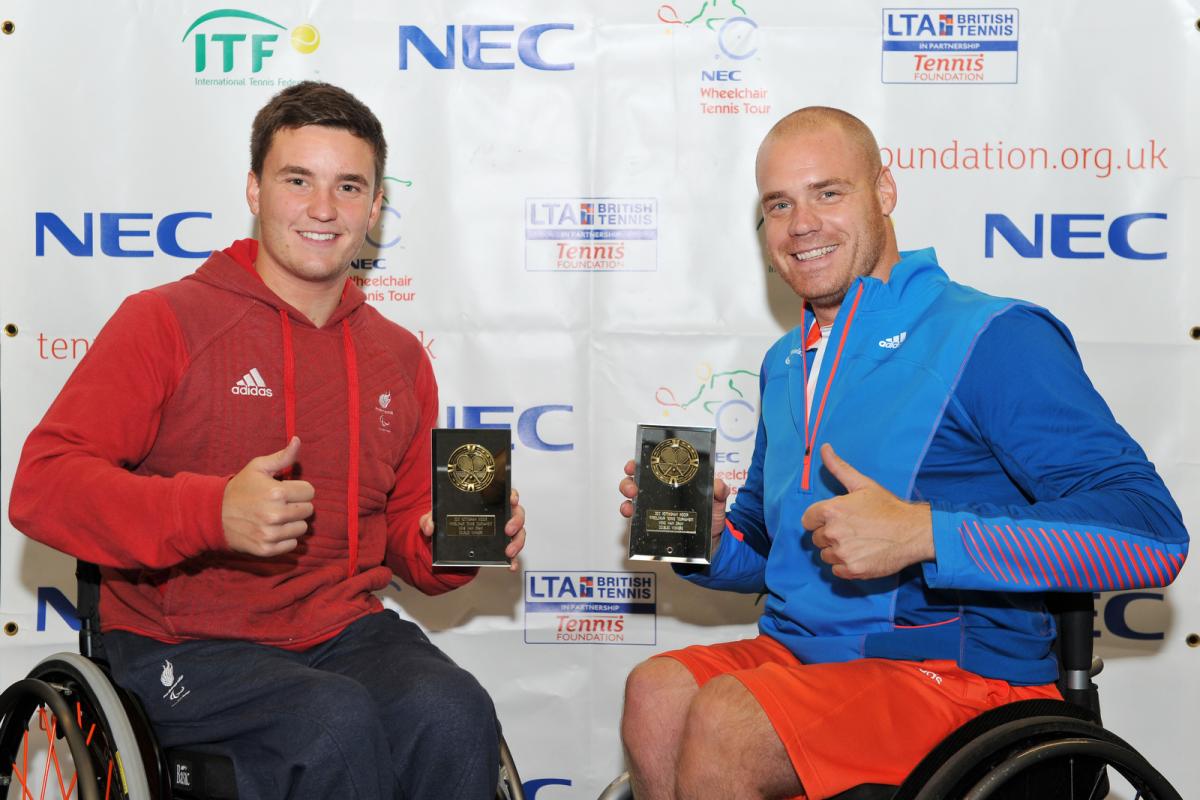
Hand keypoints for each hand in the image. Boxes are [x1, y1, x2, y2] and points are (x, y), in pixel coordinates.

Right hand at [222, 437, 314, 556]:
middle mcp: (275, 515)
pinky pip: (292, 545)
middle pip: (308, 510)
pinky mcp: (266, 549)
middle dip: (297, 505)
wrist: (212, 515)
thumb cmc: (239, 488)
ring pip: (302, 528)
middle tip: (280, 504)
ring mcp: (270, 534)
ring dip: (292, 522)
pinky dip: (285, 539)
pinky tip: (272, 530)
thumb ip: (282, 457)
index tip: (287, 490)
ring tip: (276, 517)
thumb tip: (297, 440)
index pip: (310, 492)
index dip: (299, 489)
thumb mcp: (258, 468)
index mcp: (276, 492)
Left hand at [420, 488, 526, 571]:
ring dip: (517, 542)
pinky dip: (513, 560)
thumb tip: (429, 527)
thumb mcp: (435, 518)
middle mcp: (499, 515)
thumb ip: (428, 519)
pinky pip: (512, 554)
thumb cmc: (448, 523)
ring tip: (508, 551)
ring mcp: (502, 532)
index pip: (504, 493)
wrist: (447, 544)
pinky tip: (511, 566)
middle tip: (508, 529)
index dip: (512, 494)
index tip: (511, 499)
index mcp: (487, 501)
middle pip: (517, 513)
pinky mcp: (500, 548)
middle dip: (516, 521)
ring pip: (519, 533)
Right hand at [619, 459, 730, 554]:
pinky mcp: (652, 526)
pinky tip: (632, 517)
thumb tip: (718, 486)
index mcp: (673, 481)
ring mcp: (653, 510)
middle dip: (629, 482)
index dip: (640, 464)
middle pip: (636, 482)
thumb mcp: (717, 501)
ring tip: (630, 504)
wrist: (712, 543)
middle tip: (632, 488)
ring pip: (631, 500)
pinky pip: (637, 520)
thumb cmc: (712, 518)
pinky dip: (631, 518)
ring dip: (627, 500)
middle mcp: (659, 493)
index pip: (653, 468)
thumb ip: (719, 491)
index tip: (635, 465)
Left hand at [800, 443, 933, 579]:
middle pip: (816, 538)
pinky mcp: (851, 570)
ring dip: (836, 551)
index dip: (819, 520)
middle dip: (829, 535)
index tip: (834, 520)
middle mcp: (833, 532)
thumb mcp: (862, 484)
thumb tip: (823, 448)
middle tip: (851, 530)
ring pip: (825, 555)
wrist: (913, 532)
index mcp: (832, 510)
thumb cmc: (887, 507)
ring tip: (857, 542)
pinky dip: (844, 565)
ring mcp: (842, 553)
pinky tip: (860, 555)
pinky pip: (836, 570)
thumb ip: (838, 467)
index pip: (807, 520)